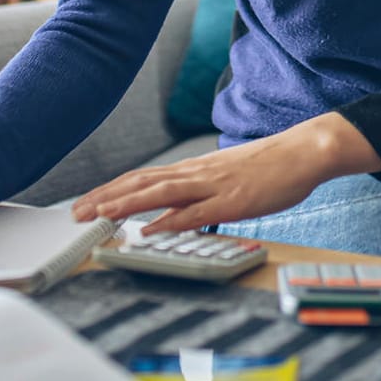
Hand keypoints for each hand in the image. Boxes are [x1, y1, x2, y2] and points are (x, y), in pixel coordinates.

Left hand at [70, 113, 380, 235]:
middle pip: (142, 183)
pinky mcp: (233, 199)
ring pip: (161, 193)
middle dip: (106, 198)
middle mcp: (197, 173)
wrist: (304, 151)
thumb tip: (174, 212)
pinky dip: (170, 219)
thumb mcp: (227, 178)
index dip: (112, 190)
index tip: (86, 203)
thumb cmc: (270, 167)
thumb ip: (200, 194)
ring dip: (127, 205)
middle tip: (76, 213)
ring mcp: (214, 185)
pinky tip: (150, 228)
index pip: (143, 178)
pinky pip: (196, 211)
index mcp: (194, 169)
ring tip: (100, 216)